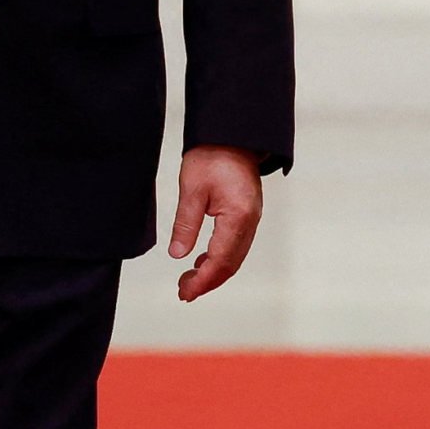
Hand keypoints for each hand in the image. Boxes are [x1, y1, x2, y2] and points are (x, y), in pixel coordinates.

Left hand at [170, 146, 263, 301]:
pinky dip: (220, 259)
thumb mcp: (191, 189)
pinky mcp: (247, 216)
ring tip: (189, 280)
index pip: (220, 259)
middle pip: (231, 264)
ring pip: (235, 257)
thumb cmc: (212, 156)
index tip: (185, 292)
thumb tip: (178, 254)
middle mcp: (250, 221)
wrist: (232, 136)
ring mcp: (251, 219)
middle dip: (208, 282)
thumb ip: (186, 223)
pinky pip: (236, 246)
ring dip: (214, 272)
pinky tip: (202, 261)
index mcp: (237, 216)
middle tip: (184, 292)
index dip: (203, 280)